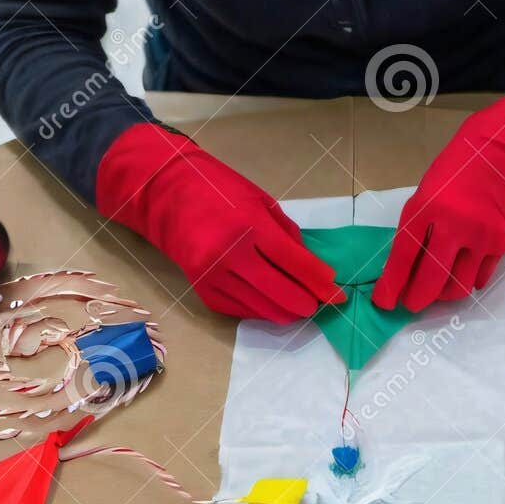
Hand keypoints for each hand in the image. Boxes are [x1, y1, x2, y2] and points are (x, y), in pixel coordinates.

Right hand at [96, 122, 343, 322]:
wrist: (167, 195)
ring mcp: (215, 276)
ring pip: (264, 310)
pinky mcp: (203, 291)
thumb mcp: (261, 201)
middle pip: (284, 295)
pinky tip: (272, 302)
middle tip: (320, 302)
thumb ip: (288, 235)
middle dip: (309, 303)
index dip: (321, 283)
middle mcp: (232, 255)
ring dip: (288, 312)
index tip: (337, 293)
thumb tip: (314, 269)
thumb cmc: (220, 191)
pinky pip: (242, 311)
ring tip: (300, 305)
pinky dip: (262, 310)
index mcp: (250, 226)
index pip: (296, 264)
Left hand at [373, 72, 504, 311]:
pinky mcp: (500, 243)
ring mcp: (480, 235)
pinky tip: (461, 272)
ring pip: (459, 287)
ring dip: (443, 295)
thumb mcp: (424, 197)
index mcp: (425, 207)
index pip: (404, 255)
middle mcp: (453, 223)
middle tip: (412, 304)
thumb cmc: (451, 178)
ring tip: (438, 288)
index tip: (384, 302)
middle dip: (417, 299)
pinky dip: (467, 281)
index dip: (392, 284)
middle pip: (432, 279)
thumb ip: (416, 232)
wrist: (495, 157)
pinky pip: (480, 279)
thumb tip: (404, 275)